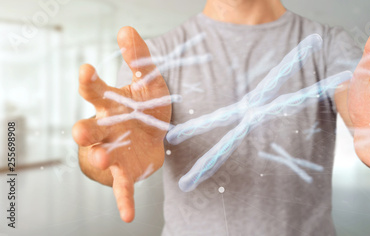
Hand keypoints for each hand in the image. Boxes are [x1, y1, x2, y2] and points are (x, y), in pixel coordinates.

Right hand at [72, 26, 170, 221]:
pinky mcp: (126, 171)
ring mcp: (114, 151)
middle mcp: (107, 129)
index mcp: (111, 104)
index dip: (89, 83)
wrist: (158, 133)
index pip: (95, 92)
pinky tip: (127, 215)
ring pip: (101, 157)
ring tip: (106, 160)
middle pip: (90, 129)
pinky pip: (121, 187)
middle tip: (81, 130)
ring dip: (100, 160)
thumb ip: (139, 58)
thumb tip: (127, 29)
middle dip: (85, 131)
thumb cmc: (147, 106)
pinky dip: (123, 201)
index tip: (86, 71)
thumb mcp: (149, 81)